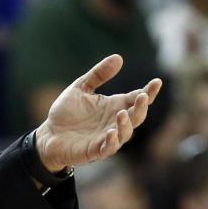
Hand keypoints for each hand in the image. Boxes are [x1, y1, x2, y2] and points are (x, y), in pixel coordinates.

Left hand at [34, 54, 161, 171]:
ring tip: (122, 113)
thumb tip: (118, 57)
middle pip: (136, 116)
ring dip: (126, 124)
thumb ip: (98, 74)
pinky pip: (108, 148)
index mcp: (114, 106)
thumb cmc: (67, 112)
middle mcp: (115, 122)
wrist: (49, 134)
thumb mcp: (81, 88)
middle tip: (143, 96)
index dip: (149, 92)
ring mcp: (107, 137)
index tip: (157, 81)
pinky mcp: (95, 150)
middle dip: (141, 107)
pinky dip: (111, 141)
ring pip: (125, 133)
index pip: (136, 99)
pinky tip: (111, 132)